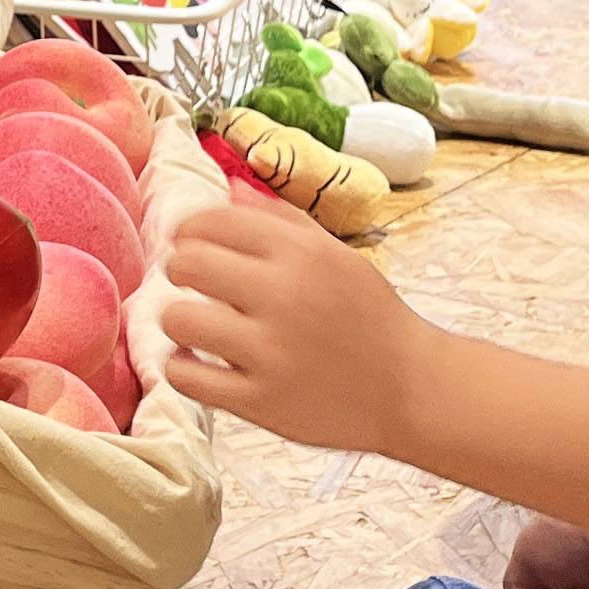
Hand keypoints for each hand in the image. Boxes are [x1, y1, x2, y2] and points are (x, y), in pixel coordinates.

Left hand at [159, 200, 420, 451]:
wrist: (411, 388)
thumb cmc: (369, 317)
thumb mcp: (337, 255)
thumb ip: (280, 220)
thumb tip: (228, 186)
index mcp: (302, 253)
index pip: (211, 221)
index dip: (189, 231)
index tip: (193, 245)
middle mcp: (284, 296)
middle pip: (186, 263)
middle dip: (180, 269)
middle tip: (194, 285)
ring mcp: (271, 353)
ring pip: (178, 319)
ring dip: (177, 320)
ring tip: (197, 327)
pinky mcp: (261, 402)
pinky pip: (185, 376)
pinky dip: (182, 367)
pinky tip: (200, 362)